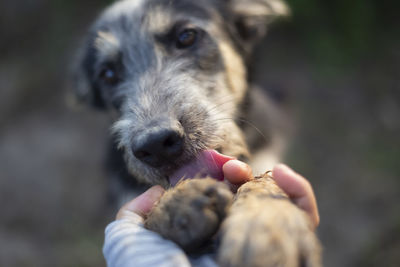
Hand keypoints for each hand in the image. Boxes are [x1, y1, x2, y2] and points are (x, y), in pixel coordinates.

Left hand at [116, 161, 318, 228]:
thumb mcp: (126, 241)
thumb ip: (133, 214)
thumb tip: (156, 193)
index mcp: (206, 236)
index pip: (221, 200)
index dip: (219, 177)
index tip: (212, 165)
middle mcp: (234, 239)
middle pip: (250, 198)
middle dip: (242, 176)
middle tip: (230, 167)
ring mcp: (260, 244)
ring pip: (279, 205)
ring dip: (270, 180)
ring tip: (254, 170)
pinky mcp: (287, 252)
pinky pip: (304, 220)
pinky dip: (300, 193)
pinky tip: (283, 174)